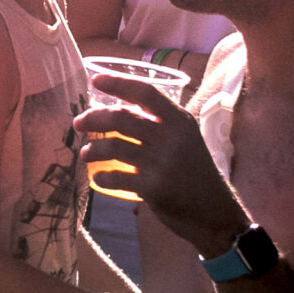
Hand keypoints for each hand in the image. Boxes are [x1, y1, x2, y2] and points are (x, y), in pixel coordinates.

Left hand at [73, 73, 252, 254]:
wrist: (215, 213)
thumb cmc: (194, 172)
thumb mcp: (186, 139)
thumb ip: (159, 123)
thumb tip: (115, 108)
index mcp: (180, 121)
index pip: (146, 92)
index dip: (118, 82)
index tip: (95, 80)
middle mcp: (172, 138)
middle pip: (121, 117)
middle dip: (93, 118)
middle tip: (78, 123)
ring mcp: (163, 163)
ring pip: (113, 146)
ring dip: (93, 149)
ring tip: (86, 153)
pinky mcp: (155, 188)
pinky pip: (117, 177)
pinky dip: (102, 177)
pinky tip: (98, 178)